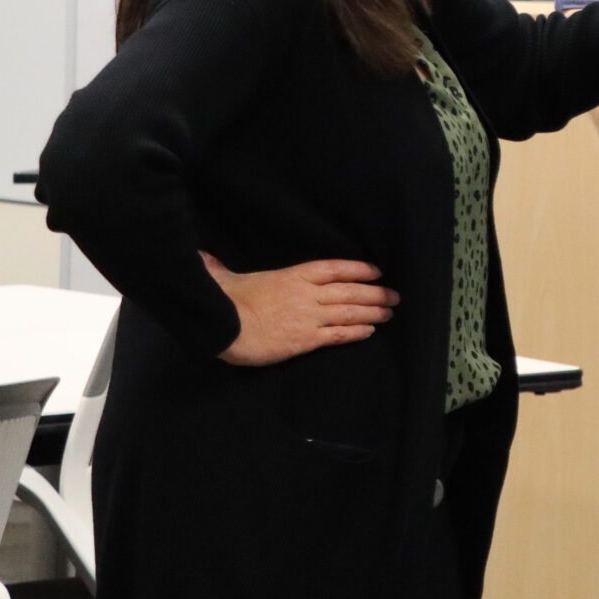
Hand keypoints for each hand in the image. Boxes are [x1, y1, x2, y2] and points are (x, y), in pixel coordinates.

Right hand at [201, 252, 398, 366]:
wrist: (223, 324)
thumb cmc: (224, 300)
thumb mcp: (229, 277)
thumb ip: (223, 268)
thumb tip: (204, 258)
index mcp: (294, 275)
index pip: (335, 268)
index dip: (358, 269)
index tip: (376, 271)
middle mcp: (308, 294)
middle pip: (350, 290)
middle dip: (375, 293)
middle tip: (394, 296)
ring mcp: (310, 316)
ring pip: (350, 312)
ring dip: (373, 312)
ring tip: (389, 312)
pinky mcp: (306, 340)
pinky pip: (338, 335)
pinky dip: (357, 332)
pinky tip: (370, 330)